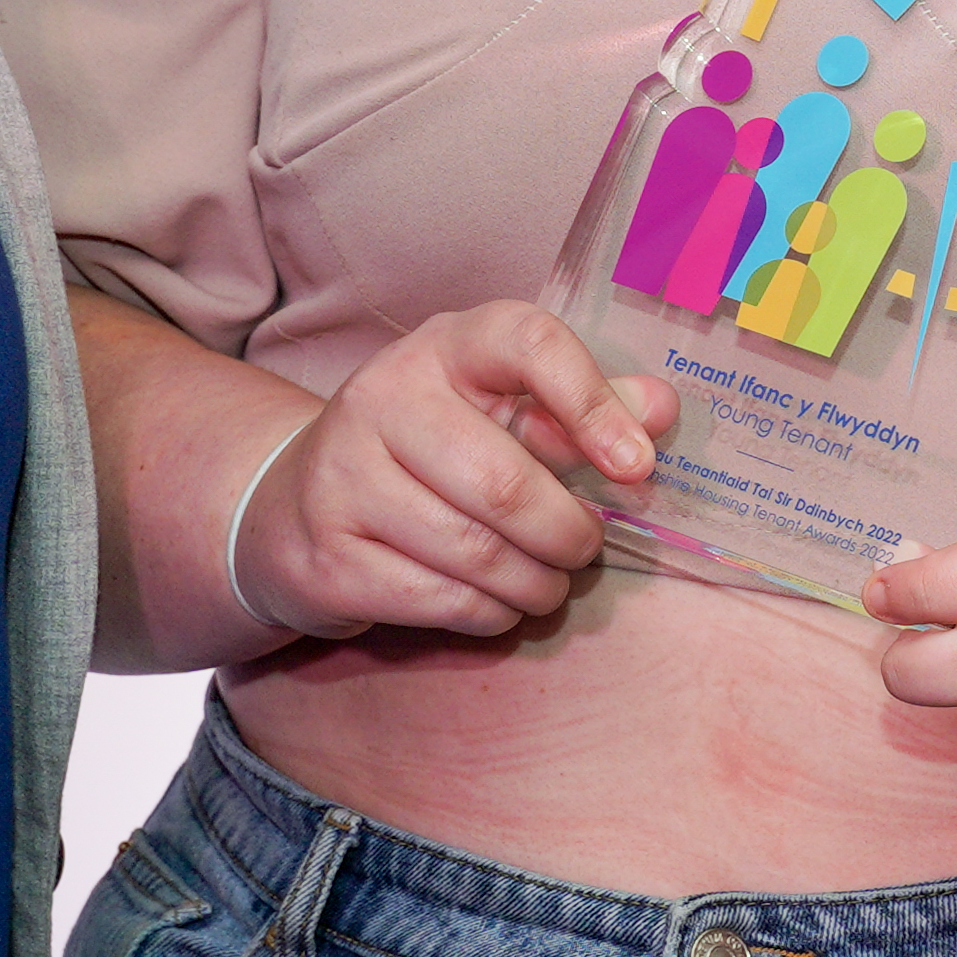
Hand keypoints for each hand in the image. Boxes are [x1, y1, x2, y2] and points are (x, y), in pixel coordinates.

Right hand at [228, 305, 669, 643]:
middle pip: (505, 482)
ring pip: (475, 553)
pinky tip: (497, 604)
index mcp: (443, 346)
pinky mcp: (327, 554)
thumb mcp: (497, 410)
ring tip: (547, 585)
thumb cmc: (428, 451)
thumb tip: (662, 409)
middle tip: (586, 550)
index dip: (592, 401)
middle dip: (568, 534)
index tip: (637, 466)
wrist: (293, 505)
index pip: (527, 342)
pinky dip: (489, 614)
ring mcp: (343, 476)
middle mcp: (383, 396)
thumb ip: (582, 406)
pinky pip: (439, 599)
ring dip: (534, 584)